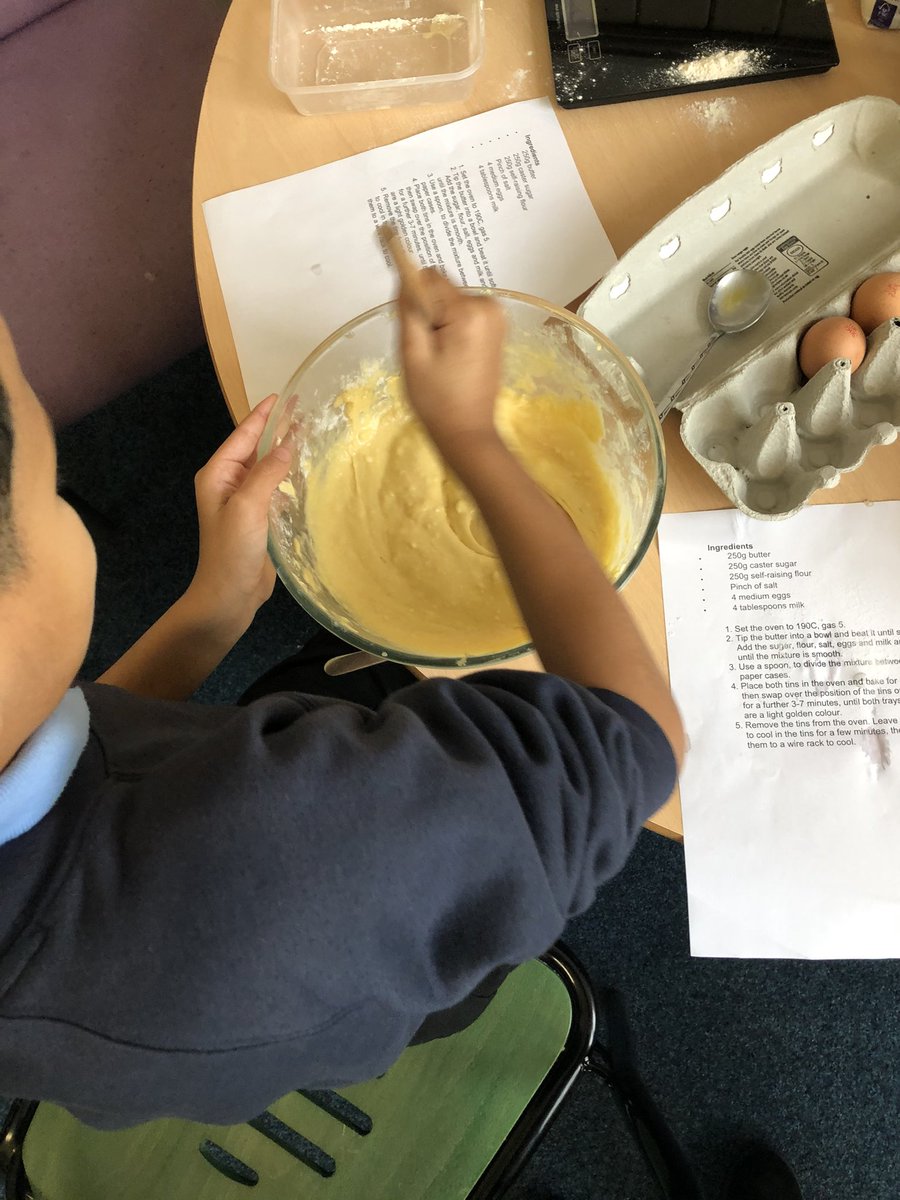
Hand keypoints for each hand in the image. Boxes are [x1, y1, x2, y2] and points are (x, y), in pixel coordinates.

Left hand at [189, 394, 290, 633]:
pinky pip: (273, 488)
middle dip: (276, 429)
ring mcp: (243, 502)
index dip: (263, 415)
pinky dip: (287, 476)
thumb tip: (289, 443)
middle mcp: (228, 484)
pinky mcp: (257, 519)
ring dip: (284, 452)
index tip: (283, 395)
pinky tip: (304, 471)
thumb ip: (268, 472)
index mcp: (218, 475)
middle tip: (303, 410)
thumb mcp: (248, 506)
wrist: (228, 595)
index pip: (243, 435)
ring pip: (266, 468)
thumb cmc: (232, 551)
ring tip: (308, 434)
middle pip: (254, 448)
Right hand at [399, 270, 505, 459]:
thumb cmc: (436, 399)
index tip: (416, 331)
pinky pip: (463, 314)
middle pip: (442, 290)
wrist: (467, 432)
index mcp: (470, 311)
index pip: (429, 279)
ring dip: (440, 324)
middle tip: (429, 353)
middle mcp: (490, 306)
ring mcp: (497, 317)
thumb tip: (406, 274)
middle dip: (430, 314)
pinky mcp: (497, 328)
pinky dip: (453, 330)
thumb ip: (408, 308)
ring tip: (441, 359)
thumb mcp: (412, 353)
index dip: (415, 301)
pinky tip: (452, 358)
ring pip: (451, 302)